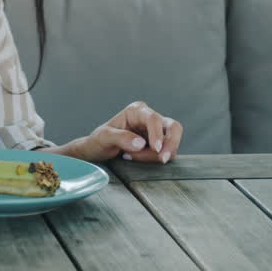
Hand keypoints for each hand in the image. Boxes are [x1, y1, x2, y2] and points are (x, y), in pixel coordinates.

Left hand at [61, 101, 182, 163]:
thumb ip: (121, 138)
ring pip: (171, 143)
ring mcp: (156, 132)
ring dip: (155, 155)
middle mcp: (149, 118)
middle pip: (173, 127)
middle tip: (163, 159)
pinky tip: (135, 158)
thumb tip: (140, 143)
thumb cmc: (99, 141)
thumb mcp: (104, 137)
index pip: (155, 119)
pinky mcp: (158, 145)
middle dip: (170, 144)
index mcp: (136, 111)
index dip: (158, 134)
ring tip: (131, 157)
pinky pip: (166, 153)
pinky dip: (153, 159)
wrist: (97, 152)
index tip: (156, 149)